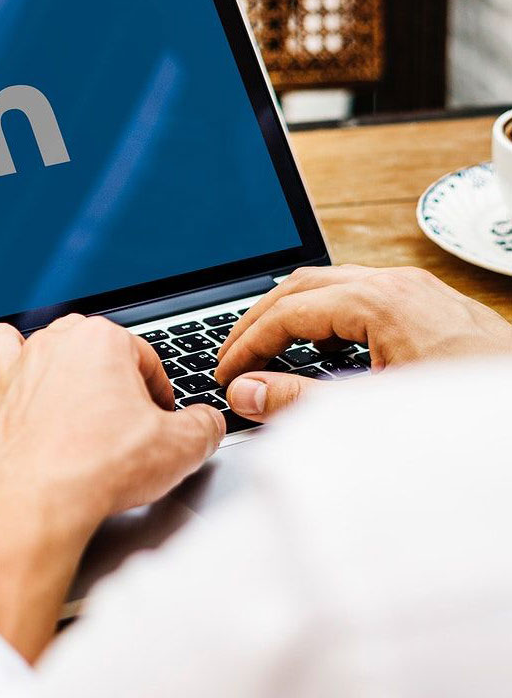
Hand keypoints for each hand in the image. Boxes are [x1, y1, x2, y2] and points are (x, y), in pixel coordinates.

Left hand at [0, 315, 223, 661]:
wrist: (38, 503)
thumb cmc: (104, 467)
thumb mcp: (181, 447)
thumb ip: (203, 427)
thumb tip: (207, 424)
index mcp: (98, 341)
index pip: (140, 356)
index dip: (157, 391)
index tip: (162, 418)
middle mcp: (48, 349)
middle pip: (77, 344)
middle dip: (98, 373)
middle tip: (115, 414)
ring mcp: (8, 379)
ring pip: (4, 345)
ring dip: (13, 357)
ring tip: (30, 379)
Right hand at [215, 265, 511, 420]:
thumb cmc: (468, 414)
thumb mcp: (373, 409)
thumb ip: (299, 400)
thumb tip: (246, 391)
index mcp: (379, 301)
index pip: (288, 311)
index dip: (248, 344)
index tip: (228, 373)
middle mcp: (396, 284)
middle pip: (301, 285)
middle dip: (258, 320)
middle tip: (232, 357)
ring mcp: (414, 290)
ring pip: (329, 284)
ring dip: (290, 314)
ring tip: (265, 349)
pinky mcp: (428, 304)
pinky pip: (358, 294)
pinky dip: (323, 315)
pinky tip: (319, 345)